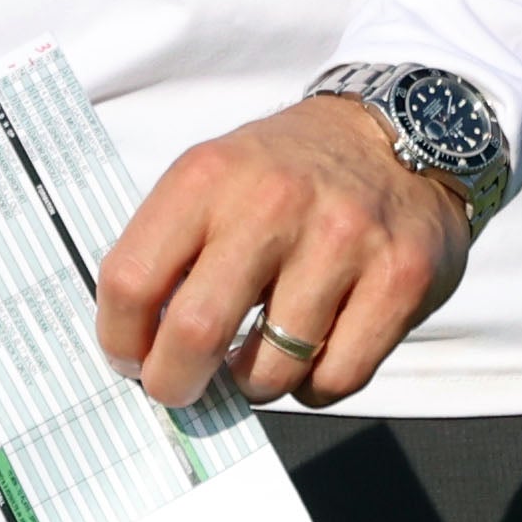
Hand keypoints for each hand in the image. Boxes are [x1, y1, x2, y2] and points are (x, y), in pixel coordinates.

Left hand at [96, 93, 471, 408]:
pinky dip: (315, 385)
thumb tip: (139, 347)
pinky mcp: (399, 278)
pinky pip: (335, 378)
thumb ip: (172, 249)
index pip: (132, 278)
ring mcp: (343, 241)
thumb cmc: (291, 172)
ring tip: (260, 356)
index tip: (130, 358)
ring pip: (272, 370)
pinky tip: (314, 353)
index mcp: (211, 176)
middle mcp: (275, 203)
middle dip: (176, 383)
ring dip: (256, 381)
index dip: (120, 339)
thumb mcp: (217, 177)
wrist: (400, 134)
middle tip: (180, 387)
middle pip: (196, 332)